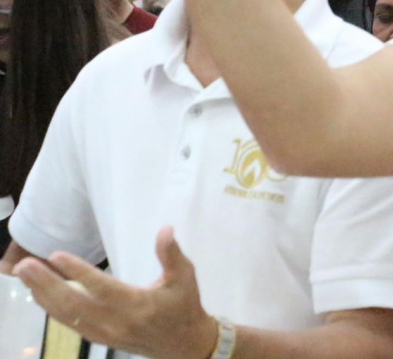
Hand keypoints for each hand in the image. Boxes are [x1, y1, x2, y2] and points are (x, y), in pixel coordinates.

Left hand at [13, 227, 216, 358]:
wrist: (182, 344)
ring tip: (25, 274)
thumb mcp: (185, 277)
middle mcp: (116, 321)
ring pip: (66, 315)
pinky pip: (69, 323)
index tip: (56, 256)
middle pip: (74, 303)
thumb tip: (165, 229)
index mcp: (138, 305)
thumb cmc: (184, 305)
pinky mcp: (98, 337)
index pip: (101, 288)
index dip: (78, 272)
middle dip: (46, 284)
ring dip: (42, 294)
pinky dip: (51, 308)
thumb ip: (171, 254)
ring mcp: (104, 332)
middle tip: (26, 265)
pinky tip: (39, 293)